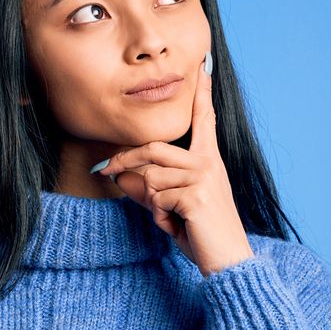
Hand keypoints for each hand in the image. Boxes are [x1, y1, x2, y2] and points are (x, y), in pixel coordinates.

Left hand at [93, 51, 253, 275]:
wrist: (229, 262)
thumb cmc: (203, 235)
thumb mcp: (172, 208)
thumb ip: (149, 190)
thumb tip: (121, 176)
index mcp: (208, 161)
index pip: (204, 121)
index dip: (201, 95)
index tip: (202, 67)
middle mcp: (208, 164)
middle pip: (153, 148)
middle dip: (123, 159)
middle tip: (101, 171)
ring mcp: (203, 178)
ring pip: (150, 177)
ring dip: (151, 204)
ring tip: (172, 219)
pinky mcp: (196, 195)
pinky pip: (156, 199)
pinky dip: (159, 218)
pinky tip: (180, 227)